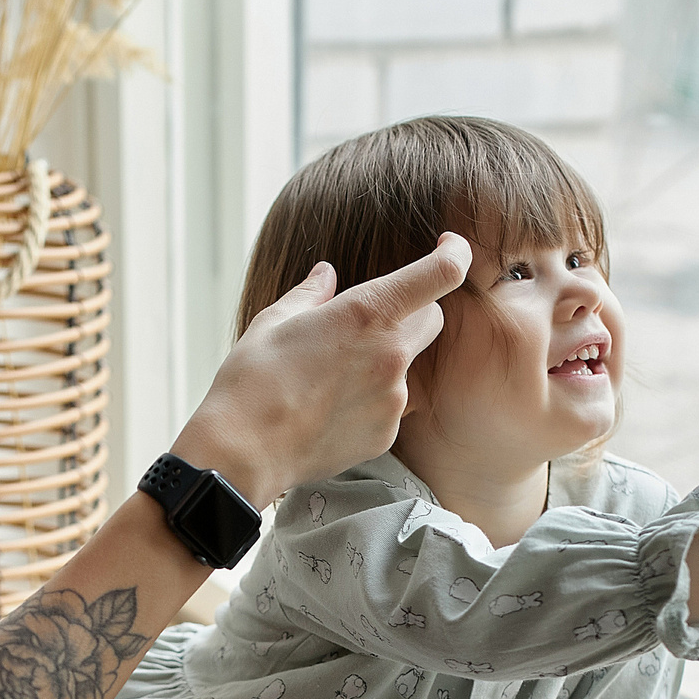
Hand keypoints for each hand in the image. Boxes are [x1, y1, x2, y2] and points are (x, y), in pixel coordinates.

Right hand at [171, 234, 473, 506]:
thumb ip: (312, 293)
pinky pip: (390, 406)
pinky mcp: (387, 433)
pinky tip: (330, 409)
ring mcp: (393, 397)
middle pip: (433, 318)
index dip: (455, 254)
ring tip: (331, 378)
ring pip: (407, 366)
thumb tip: (326, 274)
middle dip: (412, 312)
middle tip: (368, 323)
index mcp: (367, 312)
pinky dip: (370, 400)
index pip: (441, 274)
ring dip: (383, 362)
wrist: (244, 452)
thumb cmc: (252, 380)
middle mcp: (392, 353)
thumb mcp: (275, 321)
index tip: (449, 247)